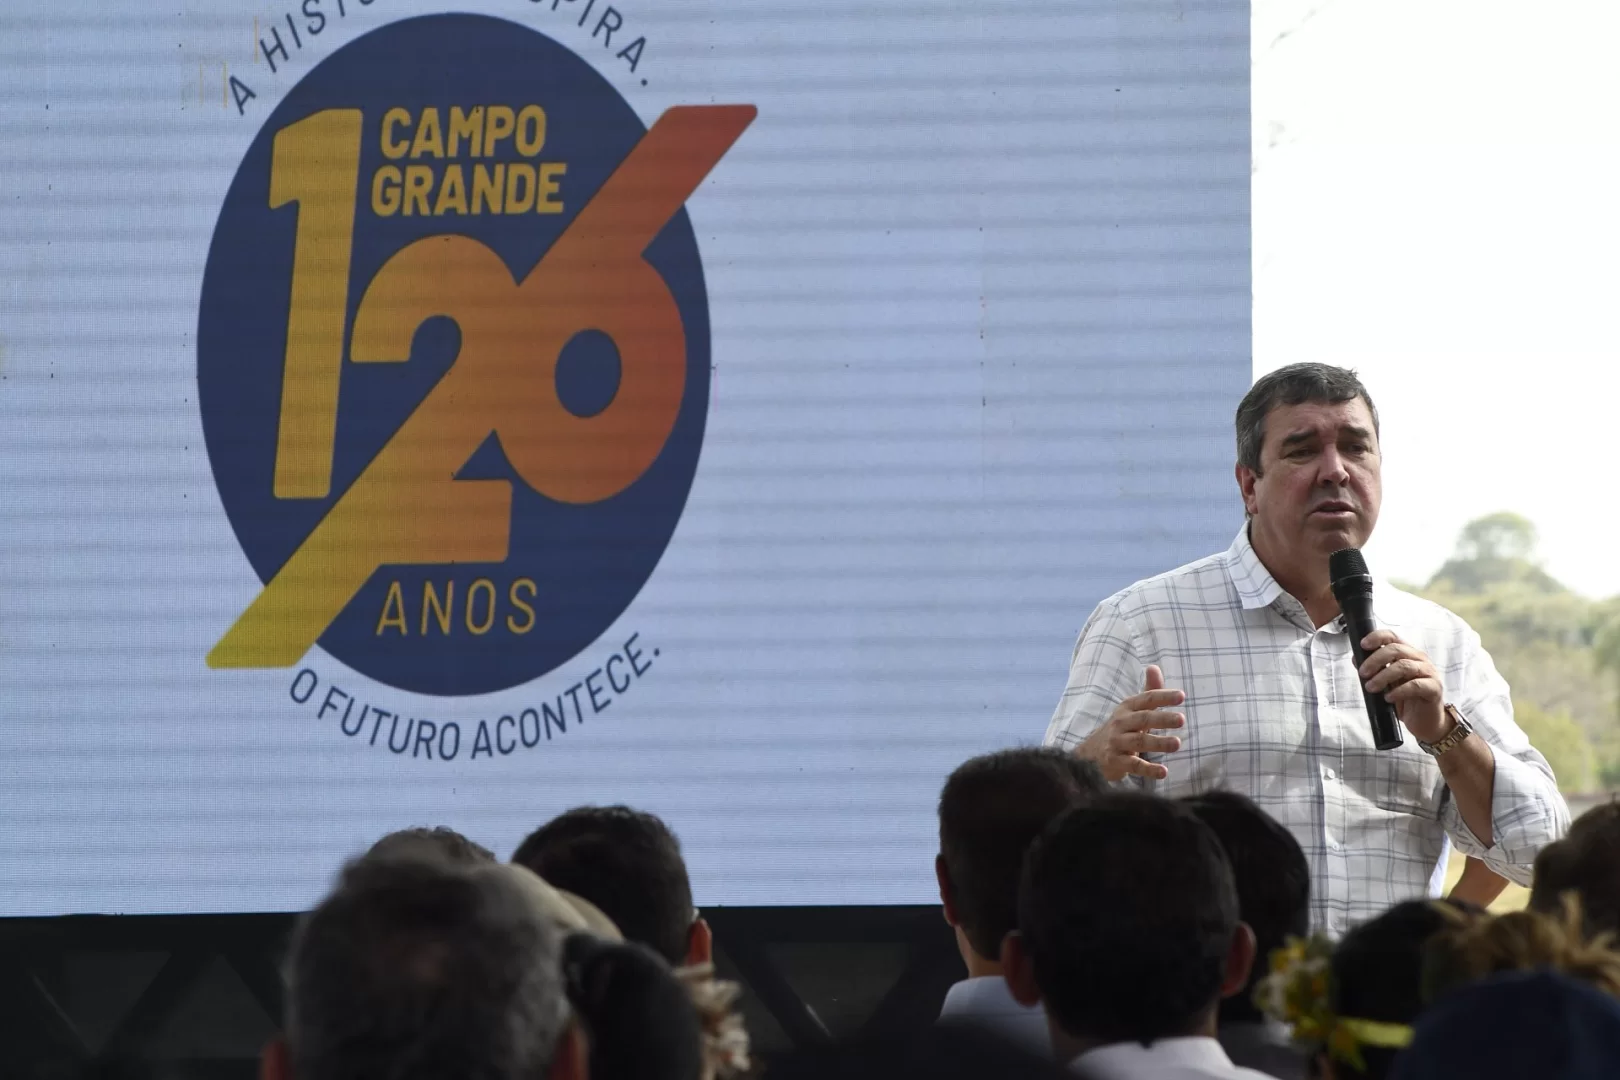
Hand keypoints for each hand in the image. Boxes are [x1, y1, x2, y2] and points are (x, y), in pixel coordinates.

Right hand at [1077, 665, 1185, 780]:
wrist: (1092, 753)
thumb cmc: (1122, 728)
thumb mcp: (1133, 710)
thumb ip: (1148, 691)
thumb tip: (1154, 667)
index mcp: (1127, 708)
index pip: (1146, 699)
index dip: (1163, 696)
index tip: (1182, 696)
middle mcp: (1120, 723)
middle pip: (1143, 719)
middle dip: (1162, 718)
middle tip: (1182, 719)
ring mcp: (1116, 743)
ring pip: (1138, 742)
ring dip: (1158, 743)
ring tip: (1177, 743)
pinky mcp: (1115, 762)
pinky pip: (1133, 765)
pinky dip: (1148, 769)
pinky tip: (1164, 772)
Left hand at [1359, 629, 1446, 741]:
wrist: (1424, 721)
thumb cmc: (1404, 699)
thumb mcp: (1385, 682)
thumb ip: (1374, 669)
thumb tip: (1356, 659)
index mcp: (1407, 653)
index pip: (1392, 636)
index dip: (1377, 637)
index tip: (1362, 645)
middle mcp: (1419, 659)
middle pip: (1396, 649)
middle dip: (1375, 660)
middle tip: (1362, 673)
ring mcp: (1429, 672)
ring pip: (1405, 666)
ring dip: (1383, 676)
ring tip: (1371, 688)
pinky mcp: (1434, 688)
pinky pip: (1416, 685)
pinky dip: (1399, 691)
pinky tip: (1388, 698)